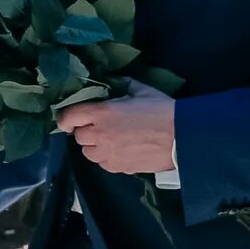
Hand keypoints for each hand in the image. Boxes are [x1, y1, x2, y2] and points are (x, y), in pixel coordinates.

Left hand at [58, 81, 178, 175]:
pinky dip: (108, 159)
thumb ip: (123, 85)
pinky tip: (122, 151)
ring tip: (112, 141)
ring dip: (95, 147)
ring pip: (89, 153)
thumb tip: (116, 80)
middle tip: (101, 127)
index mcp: (102, 113)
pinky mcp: (119, 167)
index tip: (68, 120)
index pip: (69, 116)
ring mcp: (108, 154)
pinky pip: (104, 164)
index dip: (66, 118)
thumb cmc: (163, 110)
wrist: (183, 137)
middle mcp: (100, 135)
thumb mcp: (142, 91)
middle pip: (79, 137)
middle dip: (86, 132)